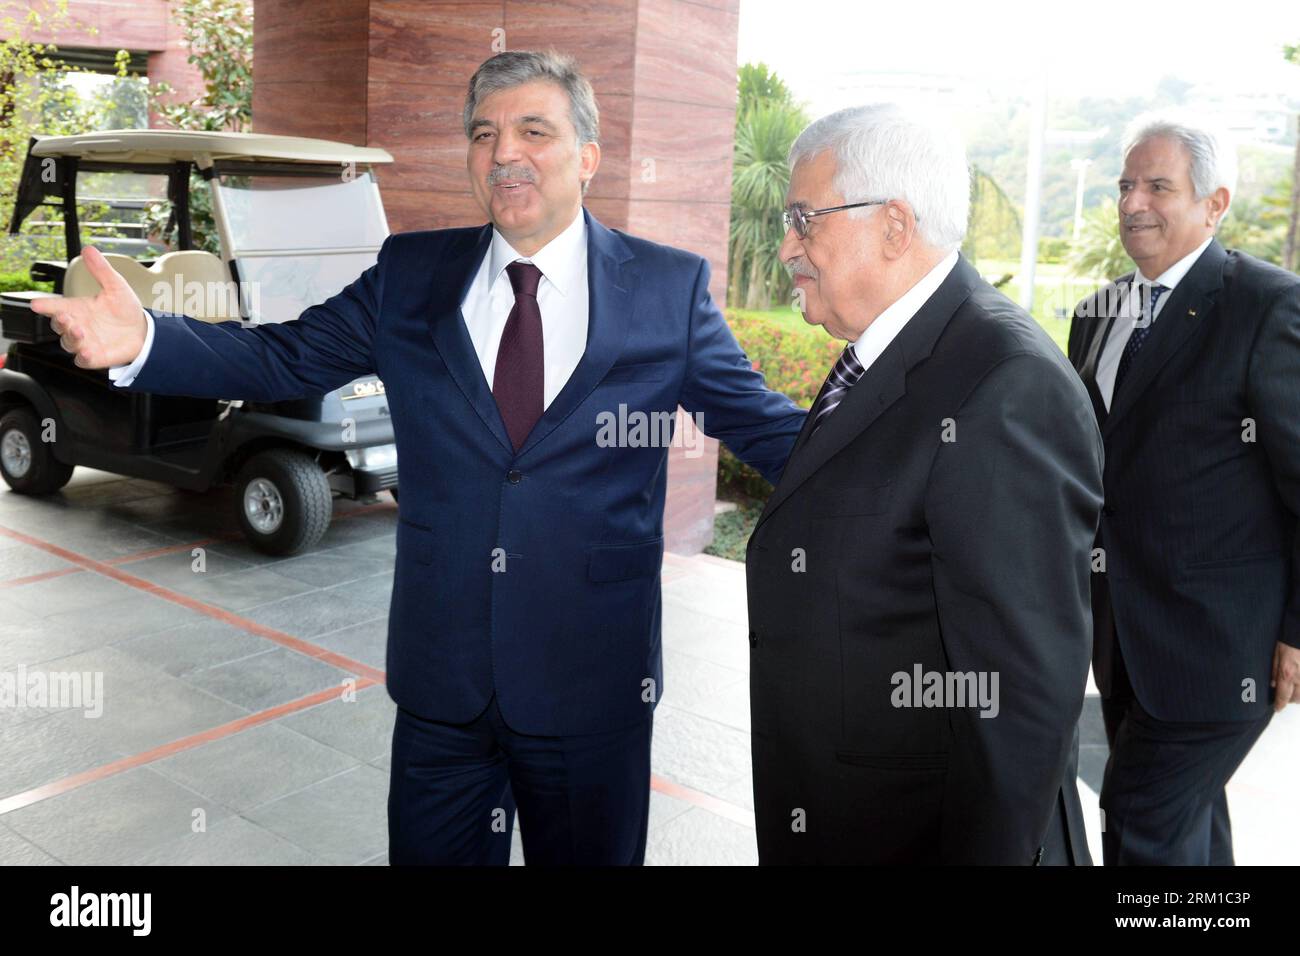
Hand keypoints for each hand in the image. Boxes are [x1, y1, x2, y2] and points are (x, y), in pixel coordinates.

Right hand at [29, 246, 146, 367]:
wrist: (144, 331)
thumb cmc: (125, 309)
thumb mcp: (115, 286)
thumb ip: (101, 270)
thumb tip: (89, 250)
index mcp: (78, 308)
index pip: (55, 306)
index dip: (45, 305)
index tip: (37, 304)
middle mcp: (78, 325)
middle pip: (59, 325)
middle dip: (59, 322)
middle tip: (65, 317)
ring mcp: (85, 342)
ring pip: (69, 342)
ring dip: (72, 337)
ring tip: (80, 330)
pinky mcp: (95, 356)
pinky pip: (83, 360)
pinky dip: (84, 357)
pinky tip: (88, 351)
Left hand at [1271, 641, 1299, 711]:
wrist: (1299, 632)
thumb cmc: (1287, 641)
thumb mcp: (1275, 655)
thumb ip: (1274, 670)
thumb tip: (1273, 684)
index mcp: (1287, 674)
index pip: (1283, 695)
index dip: (1280, 704)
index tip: (1278, 708)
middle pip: (1296, 698)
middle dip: (1289, 700)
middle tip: (1284, 698)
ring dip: (1299, 696)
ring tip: (1294, 692)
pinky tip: (1299, 686)